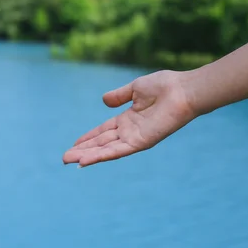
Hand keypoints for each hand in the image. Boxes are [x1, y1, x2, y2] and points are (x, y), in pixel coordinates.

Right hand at [63, 70, 198, 167]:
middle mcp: (130, 131)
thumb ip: (119, 95)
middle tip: (65, 158)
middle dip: (83, 150)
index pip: (103, 131)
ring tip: (70, 161)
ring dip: (88, 156)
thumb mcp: (135, 88)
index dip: (88, 137)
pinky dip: (102, 156)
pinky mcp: (141, 142)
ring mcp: (135, 138)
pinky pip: (117, 151)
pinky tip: (87, 161)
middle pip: (101, 143)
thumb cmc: (164, 86)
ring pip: (106, 150)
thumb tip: (103, 101)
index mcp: (128, 119)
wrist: (182, 90)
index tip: (74, 144)